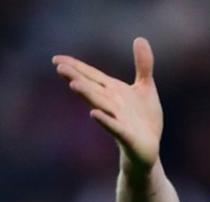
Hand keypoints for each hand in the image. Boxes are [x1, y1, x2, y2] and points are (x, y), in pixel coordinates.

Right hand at [53, 37, 162, 174]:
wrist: (148, 149)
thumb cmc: (143, 120)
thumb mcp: (145, 88)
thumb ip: (143, 66)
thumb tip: (140, 38)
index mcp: (113, 92)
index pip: (92, 77)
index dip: (77, 68)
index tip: (56, 59)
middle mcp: (112, 104)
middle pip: (93, 89)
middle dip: (78, 78)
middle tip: (59, 67)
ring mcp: (118, 120)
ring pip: (101, 105)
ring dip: (88, 96)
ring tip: (74, 85)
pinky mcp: (127, 136)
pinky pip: (115, 128)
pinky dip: (105, 121)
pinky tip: (94, 114)